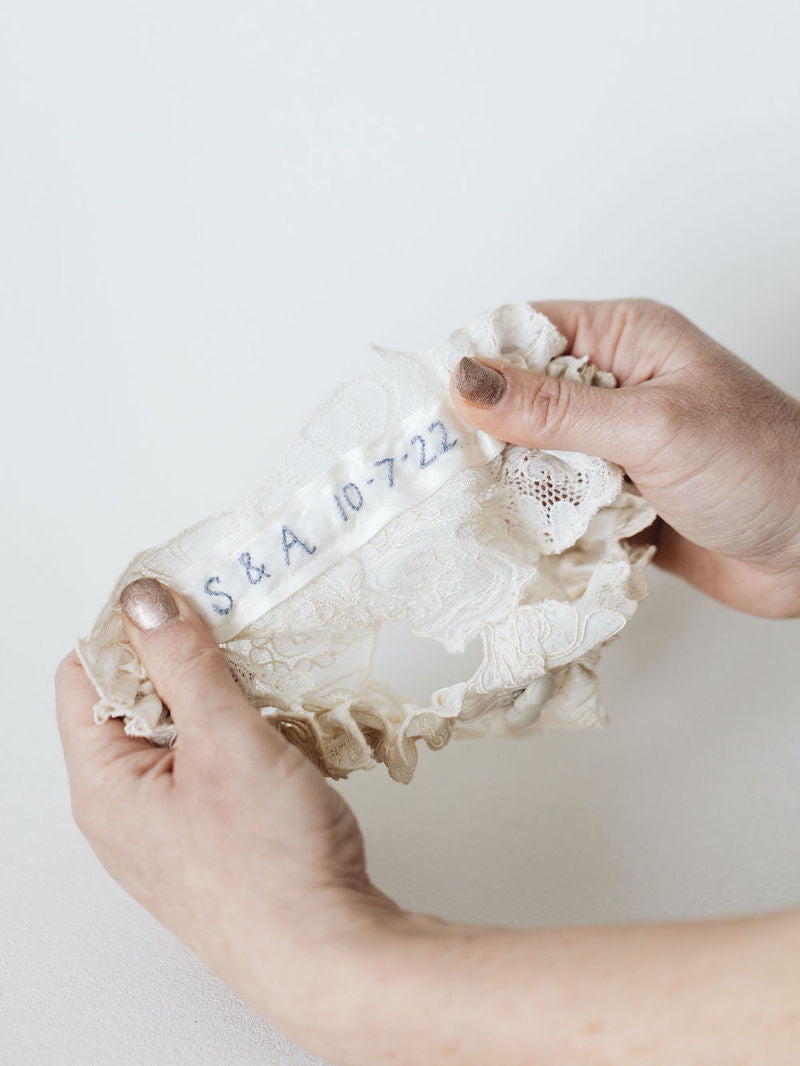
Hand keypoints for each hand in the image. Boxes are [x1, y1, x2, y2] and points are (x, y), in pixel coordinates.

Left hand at [55, 578, 404, 1040]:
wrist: (330, 952)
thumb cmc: (272, 868)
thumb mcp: (225, 740)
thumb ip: (184, 663)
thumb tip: (145, 601)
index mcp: (106, 786)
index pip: (86, 677)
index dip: (126, 627)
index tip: (176, 595)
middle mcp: (127, 809)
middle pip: (135, 700)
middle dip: (184, 659)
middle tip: (230, 630)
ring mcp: (170, 826)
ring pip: (182, 729)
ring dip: (221, 696)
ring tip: (263, 682)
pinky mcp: (214, 834)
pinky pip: (213, 762)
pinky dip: (242, 733)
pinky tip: (280, 730)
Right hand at [450, 299, 799, 617]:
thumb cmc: (763, 467)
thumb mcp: (652, 427)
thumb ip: (556, 411)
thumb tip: (467, 380)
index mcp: (624, 341)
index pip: (525, 333)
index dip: (474, 363)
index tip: (429, 406)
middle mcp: (614, 390)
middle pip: (519, 401)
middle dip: (485, 436)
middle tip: (443, 472)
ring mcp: (613, 449)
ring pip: (532, 459)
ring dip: (512, 486)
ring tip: (476, 510)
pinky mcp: (615, 501)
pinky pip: (557, 505)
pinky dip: (538, 524)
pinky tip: (520, 541)